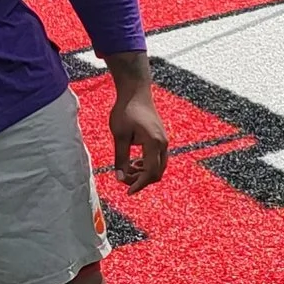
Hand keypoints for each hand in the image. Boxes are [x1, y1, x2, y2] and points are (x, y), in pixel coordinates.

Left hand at [110, 76, 167, 191]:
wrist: (136, 92)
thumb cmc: (126, 111)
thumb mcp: (120, 136)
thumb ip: (120, 159)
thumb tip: (120, 177)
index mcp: (154, 143)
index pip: (150, 173)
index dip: (139, 185)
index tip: (127, 192)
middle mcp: (163, 144)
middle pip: (157, 173)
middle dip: (140, 180)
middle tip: (123, 178)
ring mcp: (163, 141)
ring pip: (158, 167)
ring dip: (143, 173)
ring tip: (126, 170)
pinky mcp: (160, 138)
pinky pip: (157, 159)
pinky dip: (147, 165)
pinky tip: (134, 163)